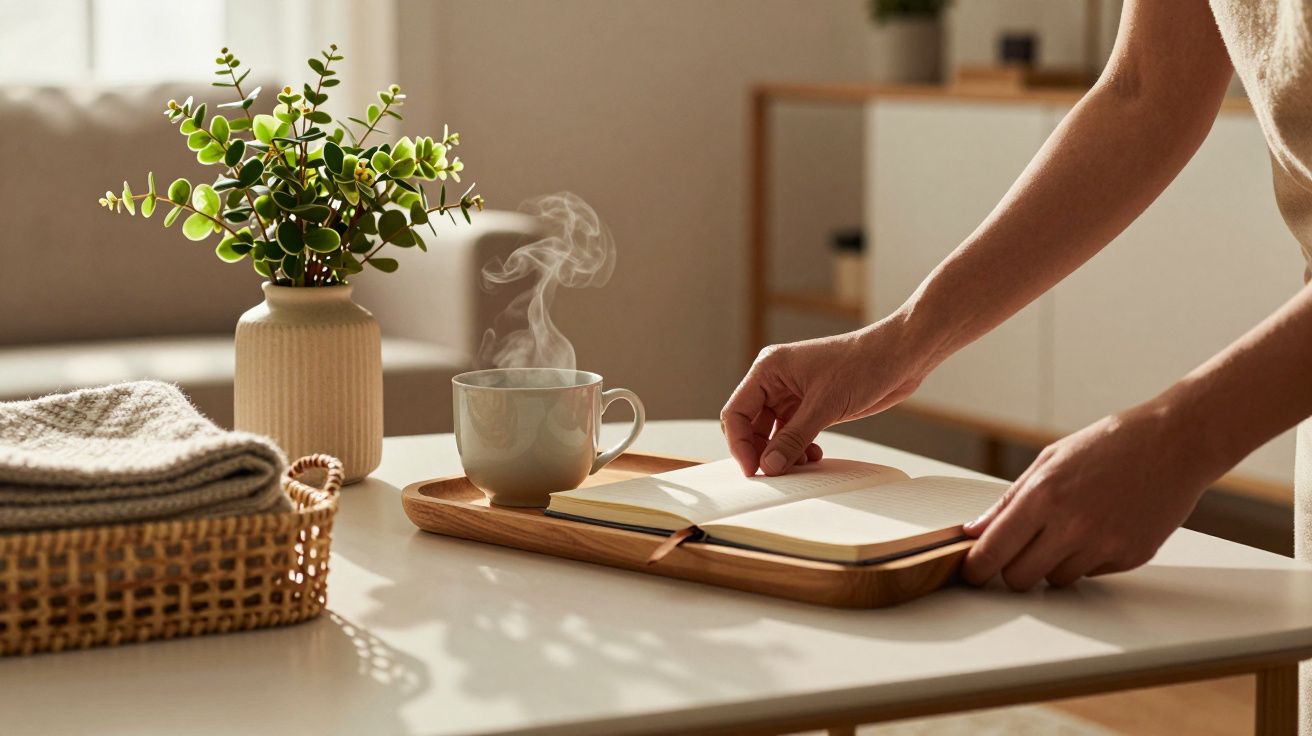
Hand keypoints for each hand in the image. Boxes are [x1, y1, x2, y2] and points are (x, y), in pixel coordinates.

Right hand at [720, 314, 937, 475]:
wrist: (901, 356)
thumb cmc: (864, 364)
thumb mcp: (825, 405)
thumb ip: (793, 438)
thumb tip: (769, 467)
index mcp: (769, 369)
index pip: (737, 412)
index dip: (740, 444)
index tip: (754, 470)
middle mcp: (776, 381)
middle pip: (752, 425)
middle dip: (761, 451)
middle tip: (775, 476)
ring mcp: (794, 394)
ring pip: (773, 432)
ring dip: (782, 453)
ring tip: (799, 467)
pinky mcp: (812, 405)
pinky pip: (793, 433)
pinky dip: (798, 449)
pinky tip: (813, 456)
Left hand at [962, 401, 1221, 590]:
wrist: (1176, 443)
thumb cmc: (1110, 444)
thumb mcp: (1049, 461)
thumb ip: (1009, 500)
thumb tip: (976, 531)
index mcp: (1044, 496)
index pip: (993, 551)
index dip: (976, 568)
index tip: (970, 572)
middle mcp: (1072, 526)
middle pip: (1019, 578)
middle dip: (1012, 569)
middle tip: (1018, 551)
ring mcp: (1104, 545)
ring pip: (1055, 580)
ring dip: (1052, 564)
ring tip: (1069, 528)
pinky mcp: (1131, 557)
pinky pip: (1091, 573)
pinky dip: (1087, 559)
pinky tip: (1101, 526)